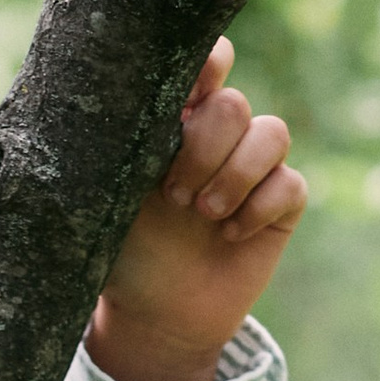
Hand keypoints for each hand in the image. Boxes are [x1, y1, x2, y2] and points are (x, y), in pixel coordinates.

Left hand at [87, 42, 306, 380]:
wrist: (155, 316)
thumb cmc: (122, 254)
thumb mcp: (98, 204)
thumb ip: (102, 157)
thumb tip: (90, 110)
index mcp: (173, 120)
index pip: (204, 63)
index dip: (206, 67)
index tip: (186, 101)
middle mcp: (217, 135)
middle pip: (234, 105)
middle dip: (204, 149)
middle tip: (174, 196)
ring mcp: (252, 166)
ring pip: (272, 134)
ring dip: (234, 175)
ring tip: (202, 215)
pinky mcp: (280, 203)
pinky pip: (289, 184)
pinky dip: (259, 209)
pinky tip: (229, 236)